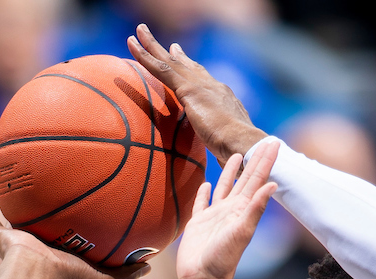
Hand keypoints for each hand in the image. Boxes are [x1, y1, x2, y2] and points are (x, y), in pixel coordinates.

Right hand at [0, 188, 149, 278]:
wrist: (36, 274)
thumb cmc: (68, 276)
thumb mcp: (104, 278)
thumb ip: (126, 274)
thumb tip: (150, 267)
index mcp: (55, 256)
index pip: (61, 239)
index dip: (65, 227)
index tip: (75, 209)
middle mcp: (33, 247)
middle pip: (34, 225)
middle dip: (37, 211)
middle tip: (45, 189)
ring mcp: (13, 243)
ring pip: (8, 219)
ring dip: (9, 202)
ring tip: (14, 180)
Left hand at [127, 24, 265, 165]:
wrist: (242, 142)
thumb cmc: (237, 150)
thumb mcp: (227, 141)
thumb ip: (219, 138)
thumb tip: (219, 147)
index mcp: (222, 97)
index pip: (202, 77)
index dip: (189, 66)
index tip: (179, 55)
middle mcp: (212, 85)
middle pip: (187, 64)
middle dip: (173, 52)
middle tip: (160, 40)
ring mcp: (200, 85)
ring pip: (170, 61)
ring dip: (152, 45)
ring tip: (139, 31)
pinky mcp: (188, 90)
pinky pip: (161, 70)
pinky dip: (145, 57)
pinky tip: (133, 47)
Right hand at [176, 143, 276, 278]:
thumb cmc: (223, 259)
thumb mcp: (242, 232)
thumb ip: (256, 208)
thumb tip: (273, 184)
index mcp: (243, 209)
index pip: (257, 179)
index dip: (265, 160)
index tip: (274, 142)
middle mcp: (231, 209)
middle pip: (244, 178)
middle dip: (253, 160)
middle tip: (262, 140)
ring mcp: (215, 216)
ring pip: (224, 187)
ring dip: (230, 171)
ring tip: (236, 154)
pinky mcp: (198, 223)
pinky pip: (202, 203)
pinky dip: (204, 193)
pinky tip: (206, 184)